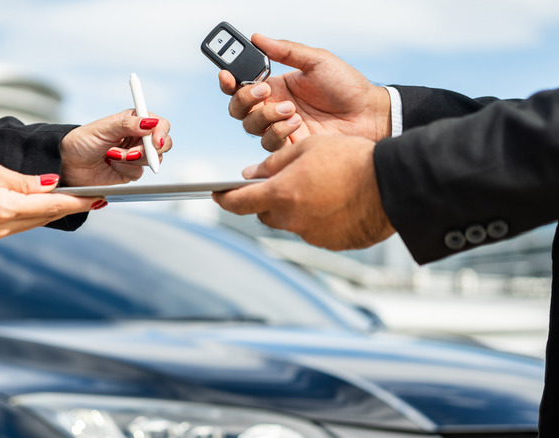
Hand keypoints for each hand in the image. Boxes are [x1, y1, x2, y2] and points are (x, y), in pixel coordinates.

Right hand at [0, 154, 104, 240]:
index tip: (99, 198)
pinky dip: (36, 215)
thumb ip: (23, 181)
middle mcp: (1, 227)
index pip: (51, 206)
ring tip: (75, 200)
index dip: (78, 202)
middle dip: (71, 207)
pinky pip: (21, 224)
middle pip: (46, 217)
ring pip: (35, 222)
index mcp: (3, 208)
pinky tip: (45, 205)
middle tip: (95, 197)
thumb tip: (52, 186)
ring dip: (54, 212)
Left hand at [60, 110, 171, 185]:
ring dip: (132, 159)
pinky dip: (125, 170)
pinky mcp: (130, 171)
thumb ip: (128, 124)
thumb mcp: (104, 128)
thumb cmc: (82, 141)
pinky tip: (111, 166)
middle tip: (131, 154)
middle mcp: (138, 137)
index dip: (161, 132)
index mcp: (134, 121)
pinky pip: (139, 173)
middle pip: (163, 144)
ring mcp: (135, 156)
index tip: (156, 142)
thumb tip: (150, 122)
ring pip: (152, 160)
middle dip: (148, 150)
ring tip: (111, 156)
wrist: (68, 164)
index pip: (159, 124)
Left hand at [212, 136, 394, 249]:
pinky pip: (314, 230)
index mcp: (281, 194)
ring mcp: (311, 234)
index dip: (224, 198)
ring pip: (290, 221)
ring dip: (294, 207)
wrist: (394, 185)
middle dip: (266, 199)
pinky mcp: (331, 243)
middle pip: (265, 212)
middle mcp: (292, 219)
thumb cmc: (353, 160)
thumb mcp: (309, 148)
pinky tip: (334, 201)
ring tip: (317, 186)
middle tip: (279, 182)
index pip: (238, 202)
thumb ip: (275, 162)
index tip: (217, 194)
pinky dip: (317, 217)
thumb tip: (252, 173)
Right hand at [219, 34, 391, 150]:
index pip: (241, 84)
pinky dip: (279, 131)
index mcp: (277, 86)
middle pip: (238, 109)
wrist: (368, 115)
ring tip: (290, 109)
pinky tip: (297, 123)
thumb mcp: (317, 61)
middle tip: (264, 90)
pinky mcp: (289, 146)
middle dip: (244, 99)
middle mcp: (274, 107)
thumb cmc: (348, 87)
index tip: (227, 75)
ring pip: (250, 127)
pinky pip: (269, 143)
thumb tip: (258, 38)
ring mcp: (280, 128)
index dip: (229, 81)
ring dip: (266, 116)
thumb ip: (285, 50)